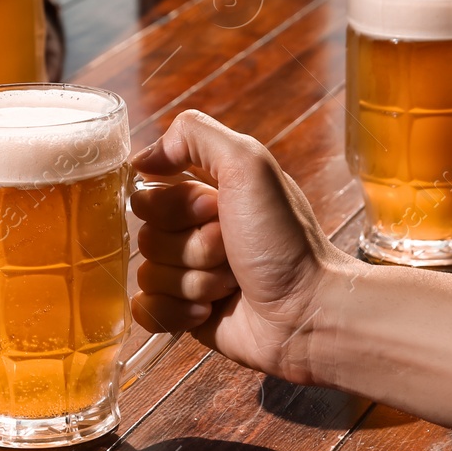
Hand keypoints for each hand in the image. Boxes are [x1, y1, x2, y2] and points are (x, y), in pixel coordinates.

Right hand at [130, 111, 351, 383]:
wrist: (310, 310)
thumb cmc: (286, 238)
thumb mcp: (249, 164)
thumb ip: (194, 136)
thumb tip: (141, 159)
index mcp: (205, 194)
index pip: (148, 195)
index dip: (176, 207)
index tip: (215, 209)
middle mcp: (194, 232)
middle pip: (147, 237)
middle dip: (191, 248)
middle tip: (230, 249)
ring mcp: (188, 274)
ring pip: (149, 276)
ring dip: (194, 281)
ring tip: (232, 283)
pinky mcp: (185, 314)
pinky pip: (147, 310)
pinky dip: (176, 312)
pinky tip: (210, 311)